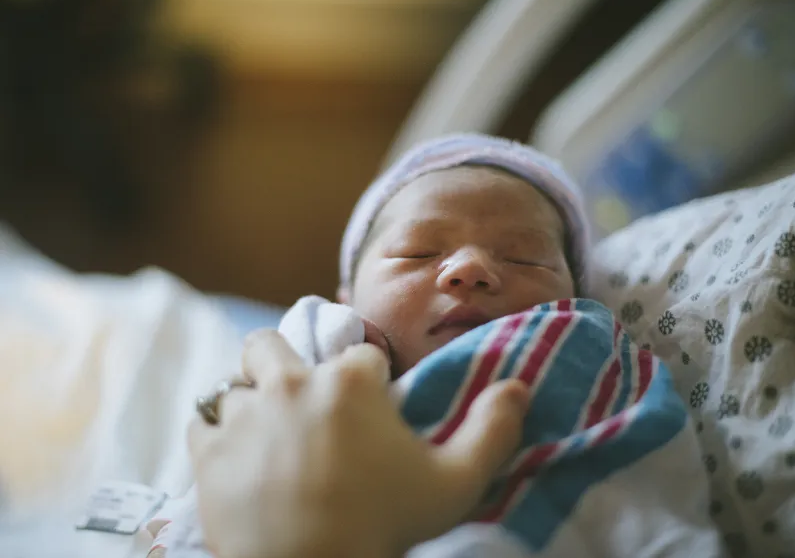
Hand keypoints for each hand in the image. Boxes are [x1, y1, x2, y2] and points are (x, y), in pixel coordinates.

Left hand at [188, 329, 527, 557]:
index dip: (369, 380)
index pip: (360, 353)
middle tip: (299, 399)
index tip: (371, 412)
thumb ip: (493, 430)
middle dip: (285, 360)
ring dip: (250, 400)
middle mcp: (291, 382)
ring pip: (235, 381)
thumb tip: (518, 387)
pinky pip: (202, 421)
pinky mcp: (209, 451)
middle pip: (273, 341)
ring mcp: (244, 414)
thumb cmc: (386, 526)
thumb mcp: (456, 483)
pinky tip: (234, 454)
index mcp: (350, 380)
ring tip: (267, 433)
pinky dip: (215, 432)